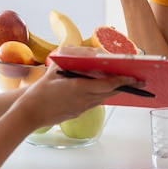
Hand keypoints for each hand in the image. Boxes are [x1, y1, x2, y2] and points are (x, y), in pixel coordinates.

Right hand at [18, 64, 136, 127]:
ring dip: (113, 91)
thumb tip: (89, 54)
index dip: (121, 81)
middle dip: (123, 86)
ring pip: (103, 99)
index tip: (132, 77)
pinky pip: (94, 103)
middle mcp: (83, 100)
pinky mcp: (78, 113)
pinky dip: (101, 95)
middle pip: (109, 93)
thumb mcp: (55, 70)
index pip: (106, 84)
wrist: (30, 112)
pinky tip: (103, 90)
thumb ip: (72, 62)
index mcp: (79, 88)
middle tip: (137, 82)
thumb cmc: (40, 90)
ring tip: (124, 84)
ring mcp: (81, 108)